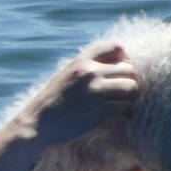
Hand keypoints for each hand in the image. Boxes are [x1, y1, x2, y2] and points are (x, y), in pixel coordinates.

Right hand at [22, 43, 139, 147]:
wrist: (38, 122)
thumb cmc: (55, 100)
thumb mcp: (68, 74)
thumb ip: (88, 67)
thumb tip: (118, 63)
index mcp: (82, 61)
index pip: (117, 47)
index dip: (125, 59)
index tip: (121, 72)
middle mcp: (90, 72)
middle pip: (129, 69)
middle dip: (129, 80)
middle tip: (123, 93)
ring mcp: (95, 91)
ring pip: (131, 87)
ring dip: (130, 96)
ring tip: (121, 103)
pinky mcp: (99, 110)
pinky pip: (125, 106)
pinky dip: (125, 111)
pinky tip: (118, 114)